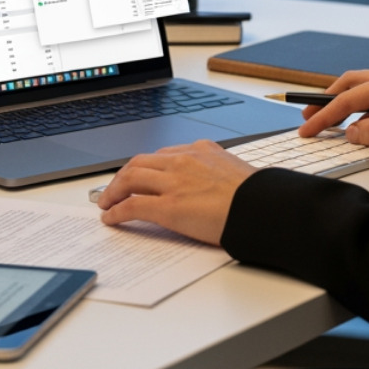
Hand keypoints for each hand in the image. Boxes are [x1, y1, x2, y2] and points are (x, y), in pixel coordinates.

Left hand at [95, 139, 255, 244]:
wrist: (263, 207)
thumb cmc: (257, 196)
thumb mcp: (235, 171)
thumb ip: (217, 172)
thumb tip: (214, 186)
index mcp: (201, 150)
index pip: (163, 154)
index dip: (146, 167)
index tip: (140, 175)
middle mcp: (184, 160)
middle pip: (140, 162)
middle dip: (123, 176)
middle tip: (114, 188)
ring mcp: (174, 182)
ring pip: (130, 178)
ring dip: (113, 190)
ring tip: (106, 202)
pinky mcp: (168, 207)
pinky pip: (132, 206)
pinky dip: (116, 211)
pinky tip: (111, 218)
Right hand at [297, 66, 368, 150]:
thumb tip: (352, 132)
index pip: (347, 99)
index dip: (324, 115)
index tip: (307, 127)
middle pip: (349, 84)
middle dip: (326, 100)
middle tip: (308, 117)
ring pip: (361, 87)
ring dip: (343, 102)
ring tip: (327, 119)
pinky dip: (361, 106)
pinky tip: (358, 122)